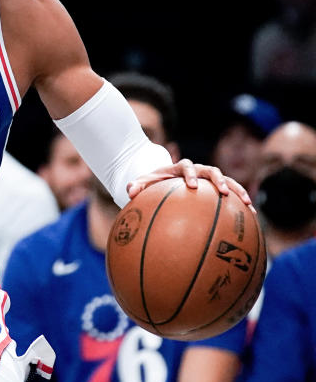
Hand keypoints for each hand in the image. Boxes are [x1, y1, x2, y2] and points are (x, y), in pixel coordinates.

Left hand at [127, 158, 254, 210]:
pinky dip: (241, 201)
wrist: (166, 177)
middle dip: (218, 180)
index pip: (186, 166)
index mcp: (180, 167)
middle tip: (221, 192)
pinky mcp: (217, 187)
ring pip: (227, 180)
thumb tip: (129, 192)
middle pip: (211, 170)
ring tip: (247, 204)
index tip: (192, 185)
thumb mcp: (144, 182)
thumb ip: (137, 185)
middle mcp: (198, 170)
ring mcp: (210, 178)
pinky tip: (252, 215)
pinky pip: (232, 193)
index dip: (190, 174)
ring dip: (237, 190)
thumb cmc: (154, 182)